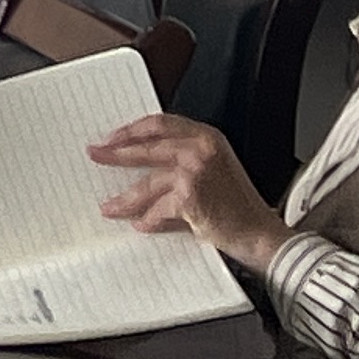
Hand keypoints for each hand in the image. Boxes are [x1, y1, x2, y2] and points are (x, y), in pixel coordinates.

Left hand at [91, 112, 285, 272]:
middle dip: (116, 153)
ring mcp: (195, 171)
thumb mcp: (215, 170)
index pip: (159, 122)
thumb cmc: (240, 207)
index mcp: (207, 136)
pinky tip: (141, 225)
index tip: (113, 137)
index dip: (132, 129)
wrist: (262, 235)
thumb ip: (184, 159)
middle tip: (96, 155)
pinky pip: (159, 209)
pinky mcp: (190, 197)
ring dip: (125, 198)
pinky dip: (149, 219)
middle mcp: (200, 148)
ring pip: (148, 182)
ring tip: (109, 206)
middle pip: (147, 146)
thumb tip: (141, 164)